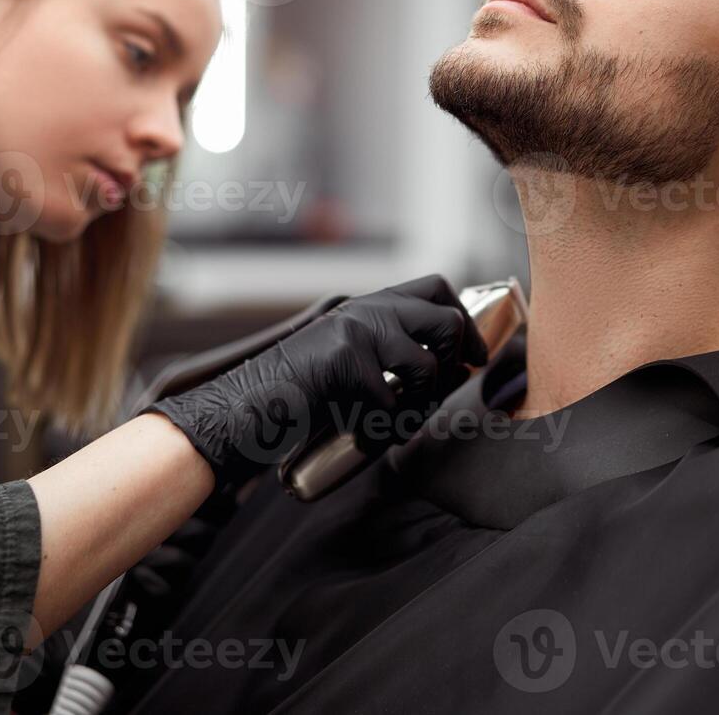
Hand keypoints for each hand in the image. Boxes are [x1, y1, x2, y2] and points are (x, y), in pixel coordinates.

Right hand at [142, 274, 488, 488]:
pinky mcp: (348, 360)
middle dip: (457, 358)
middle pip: (445, 321)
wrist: (246, 405)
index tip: (473, 353)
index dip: (464, 320)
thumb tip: (456, 369)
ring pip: (428, 366)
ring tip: (391, 417)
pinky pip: (394, 402)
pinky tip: (360, 429)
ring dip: (420, 401)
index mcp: (368, 306)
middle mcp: (366, 310)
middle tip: (448, 386)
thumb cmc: (298, 394)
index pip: (436, 288)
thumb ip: (392, 353)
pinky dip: (384, 427)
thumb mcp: (351, 362)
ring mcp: (357, 332)